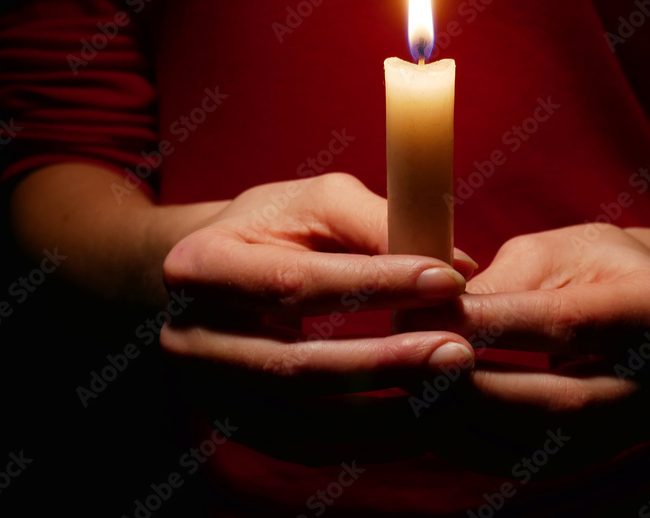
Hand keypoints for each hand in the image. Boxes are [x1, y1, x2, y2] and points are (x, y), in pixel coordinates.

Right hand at [157, 173, 478, 463]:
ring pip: (302, 421)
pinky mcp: (237, 427)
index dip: (376, 284)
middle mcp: (190, 338)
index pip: (295, 282)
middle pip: (293, 367)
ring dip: (384, 414)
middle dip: (384, 361)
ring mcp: (209, 393)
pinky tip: (421, 425)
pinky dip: (368, 442)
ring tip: (450, 393)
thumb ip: (380, 224)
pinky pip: (307, 448)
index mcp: (201, 265)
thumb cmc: (277, 228)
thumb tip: (457, 265)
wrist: (217, 278)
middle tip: (459, 352)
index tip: (448, 280)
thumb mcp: (318, 202)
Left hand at [395, 224, 649, 478]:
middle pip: (561, 402)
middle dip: (475, 391)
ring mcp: (637, 426)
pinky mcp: (604, 452)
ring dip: (471, 426)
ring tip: (414, 397)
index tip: (423, 316)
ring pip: (547, 446)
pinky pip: (537, 464)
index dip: (489, 325)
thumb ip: (500, 284)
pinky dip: (480, 447)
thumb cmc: (592, 265)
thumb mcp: (551, 252)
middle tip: (411, 371)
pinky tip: (437, 422)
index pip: (563, 323)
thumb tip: (433, 319)